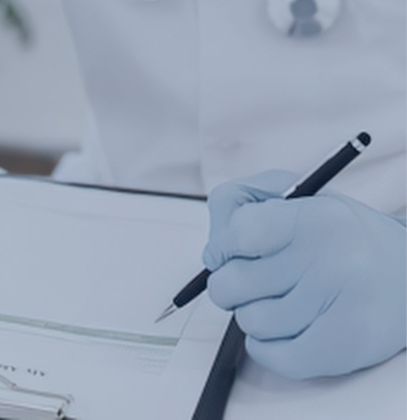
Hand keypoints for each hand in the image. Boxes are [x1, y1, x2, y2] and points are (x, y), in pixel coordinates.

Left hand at [203, 171, 406, 378]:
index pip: (237, 232)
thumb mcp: (297, 198)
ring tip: (282, 301)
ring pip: (249, 320)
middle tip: (255, 279)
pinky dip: (266, 347)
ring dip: (254, 314)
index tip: (237, 248)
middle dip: (231, 283)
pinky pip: (272, 356)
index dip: (225, 244)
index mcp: (314, 218)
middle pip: (231, 283)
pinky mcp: (342, 347)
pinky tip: (284, 329)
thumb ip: (241, 204)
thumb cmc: (340, 236)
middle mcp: (327, 260)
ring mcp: (336, 306)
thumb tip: (212, 253)